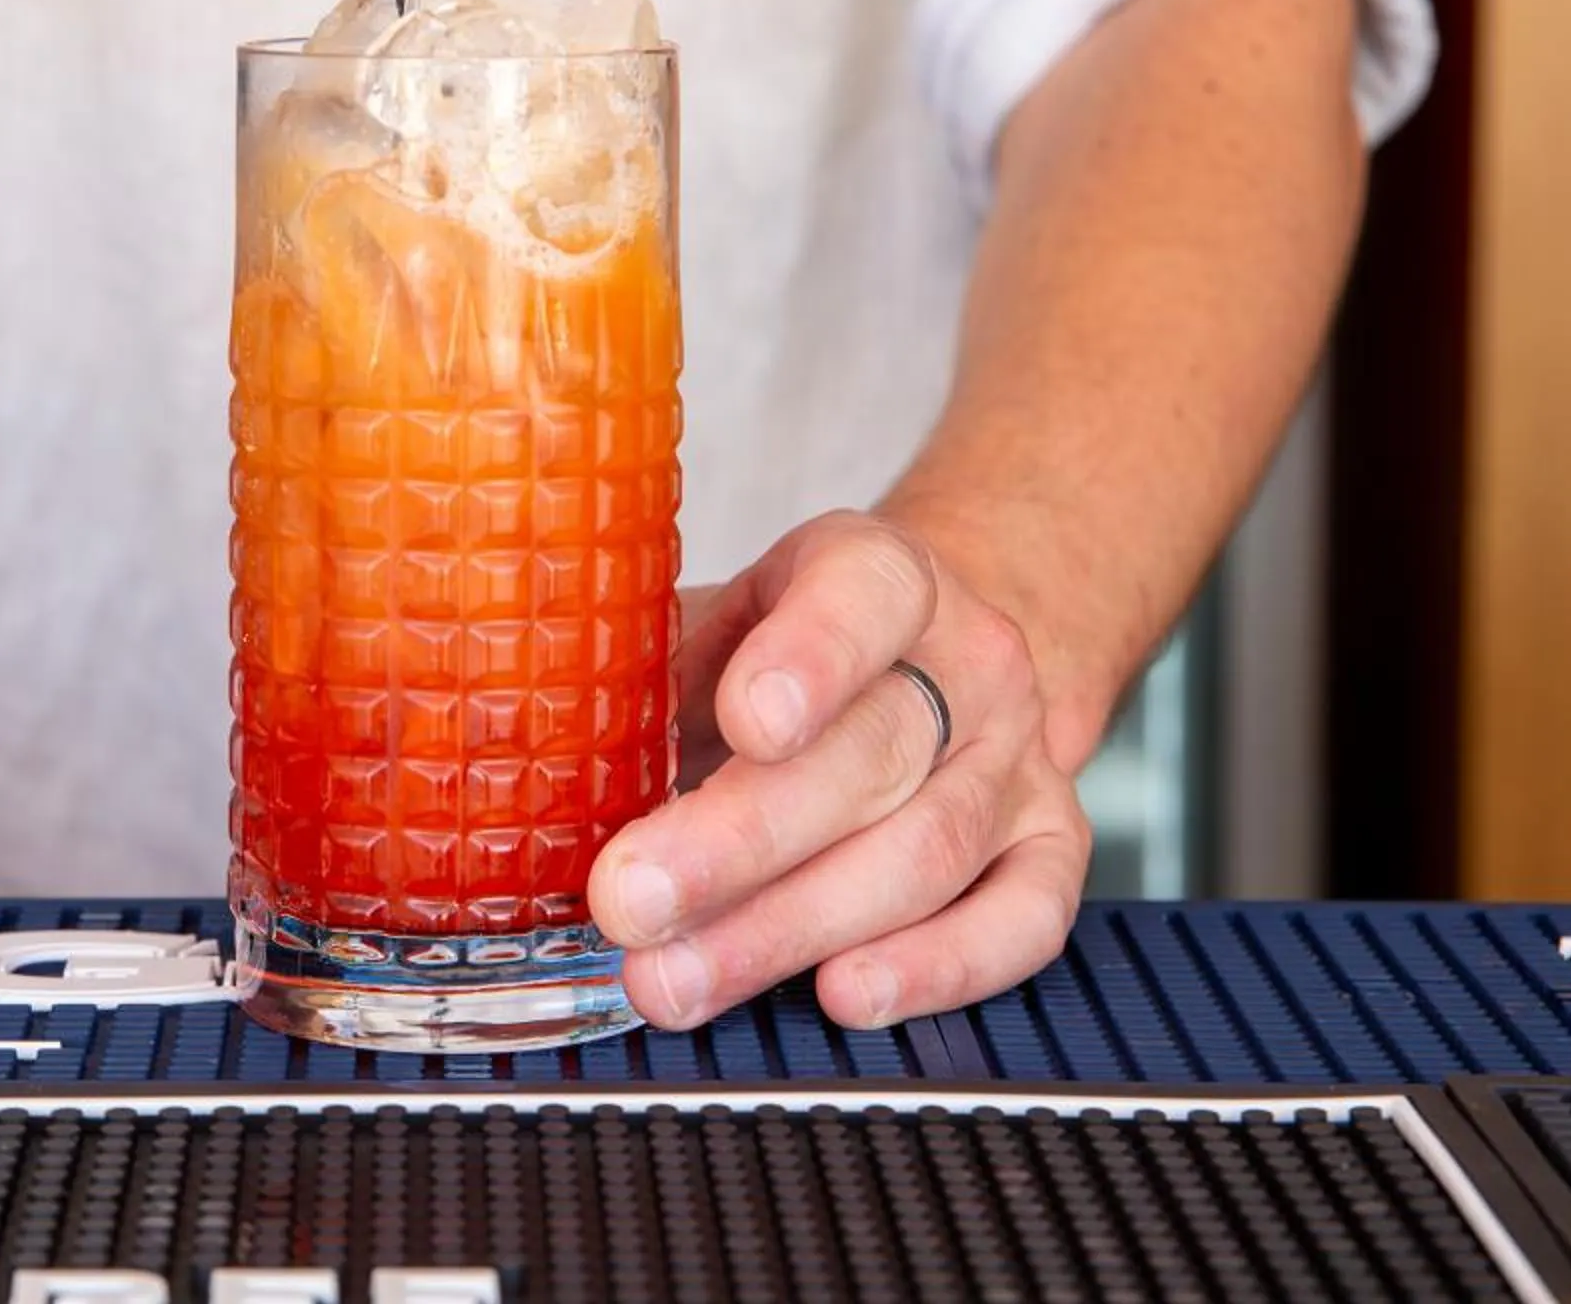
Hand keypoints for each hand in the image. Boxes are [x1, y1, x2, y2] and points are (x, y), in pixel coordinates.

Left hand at [589, 510, 1093, 1030]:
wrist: (936, 656)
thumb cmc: (790, 651)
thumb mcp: (718, 620)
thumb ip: (647, 671)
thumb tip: (518, 744)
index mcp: (881, 576)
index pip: (864, 598)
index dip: (810, 658)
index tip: (747, 720)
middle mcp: (970, 662)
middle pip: (871, 756)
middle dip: (739, 843)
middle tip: (630, 900)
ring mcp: (1020, 760)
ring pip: (924, 854)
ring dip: (790, 929)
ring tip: (676, 981)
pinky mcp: (1051, 848)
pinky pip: (1021, 922)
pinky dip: (938, 970)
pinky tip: (845, 995)